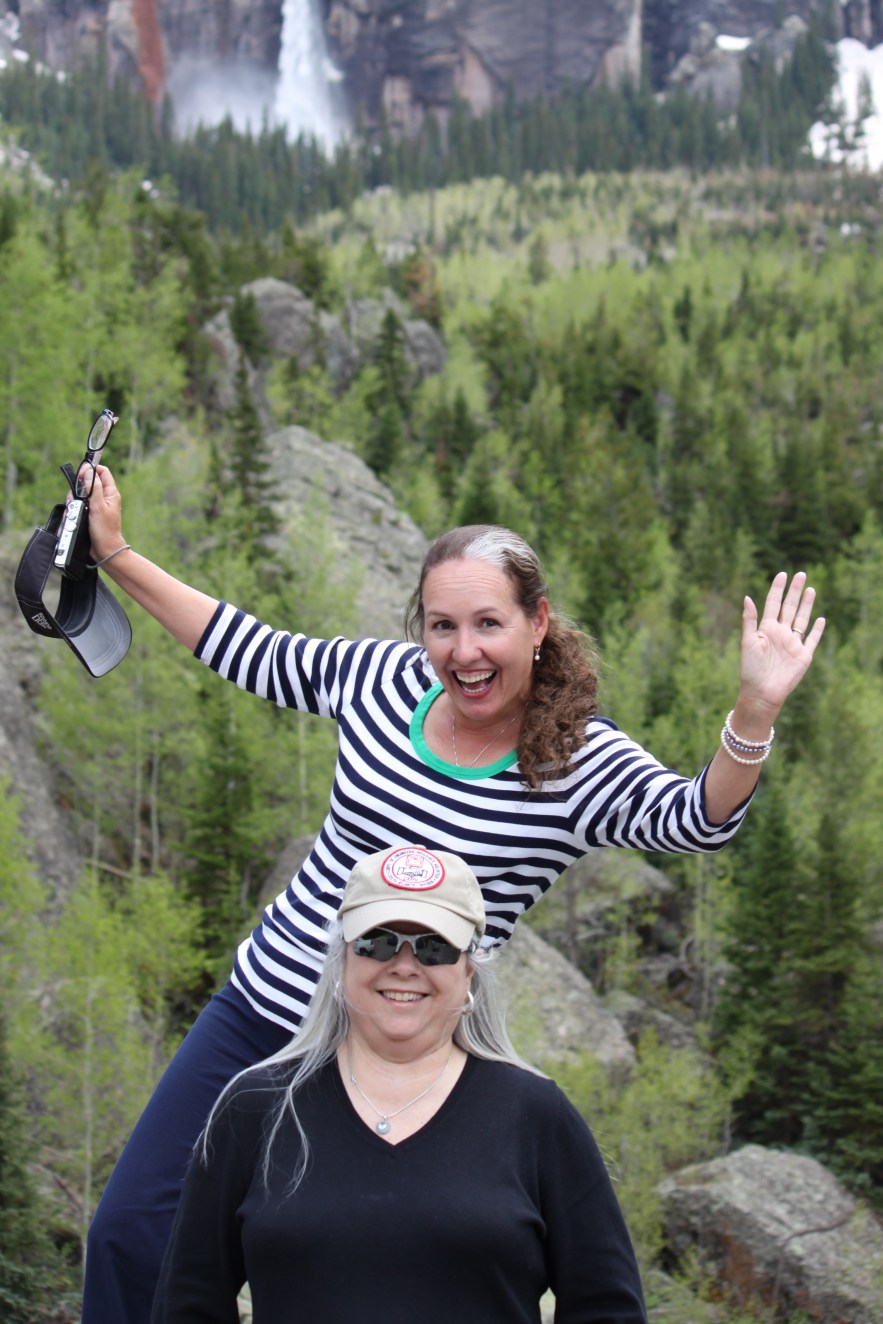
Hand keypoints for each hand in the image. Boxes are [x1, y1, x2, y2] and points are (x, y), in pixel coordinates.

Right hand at [83, 463, 125, 562]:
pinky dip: (74, 509)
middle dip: (79, 487)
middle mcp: (103, 497)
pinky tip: (73, 515)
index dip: (91, 469)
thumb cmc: (105, 530)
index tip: (81, 474)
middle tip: (76, 497)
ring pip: (80, 494)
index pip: (102, 472)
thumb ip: (93, 488)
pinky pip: (78, 506)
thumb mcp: (98, 506)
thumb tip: (89, 471)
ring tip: (74, 509)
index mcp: (110, 493)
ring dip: (74, 500)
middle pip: (88, 482)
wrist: (104, 549)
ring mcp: (95, 505)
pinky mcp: (89, 513)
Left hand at [739, 571, 824, 721]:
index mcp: (766, 629)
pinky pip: (812, 640)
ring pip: (802, 619)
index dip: (777, 589)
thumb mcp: (747, 642)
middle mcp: (780, 634)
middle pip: (789, 607)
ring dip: (806, 604)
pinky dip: (817, 630)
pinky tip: (820, 619)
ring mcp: (793, 644)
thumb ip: (750, 620)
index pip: (773, 604)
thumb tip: (747, 597)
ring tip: (810, 589)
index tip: (782, 574)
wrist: (761, 693)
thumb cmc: (750, 669)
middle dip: (794, 591)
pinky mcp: (803, 656)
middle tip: (800, 573)